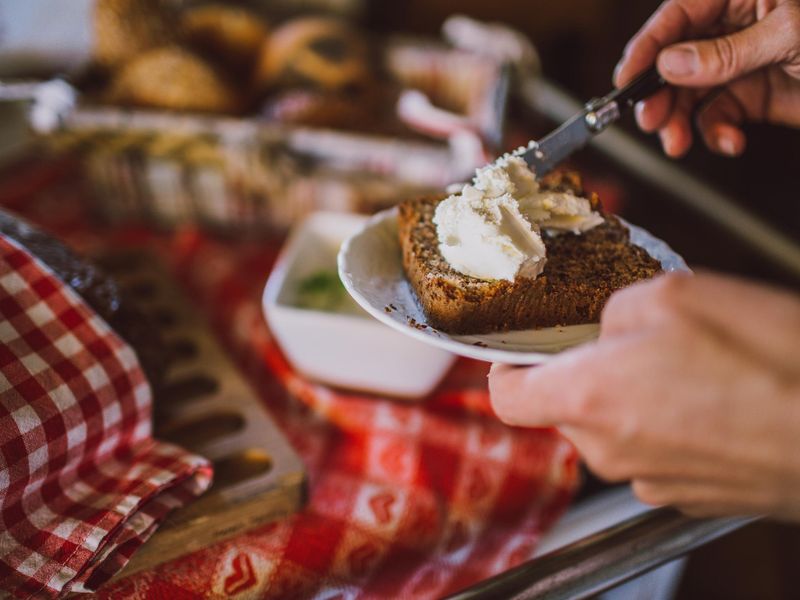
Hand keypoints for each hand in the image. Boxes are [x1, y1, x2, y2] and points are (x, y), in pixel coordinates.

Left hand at [489, 272, 799, 519]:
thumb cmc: (769, 360)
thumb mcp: (674, 294)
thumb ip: (614, 310)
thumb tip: (605, 327)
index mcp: (588, 397)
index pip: (507, 397)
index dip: (508, 369)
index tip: (522, 353)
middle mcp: (611, 451)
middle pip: (566, 410)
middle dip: (588, 372)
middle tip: (633, 342)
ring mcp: (653, 481)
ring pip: (615, 430)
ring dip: (635, 397)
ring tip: (690, 367)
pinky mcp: (692, 496)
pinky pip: (658, 452)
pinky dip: (671, 424)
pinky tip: (716, 399)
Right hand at [615, 0, 799, 156]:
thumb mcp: (789, 36)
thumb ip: (726, 53)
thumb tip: (672, 63)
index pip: (680, 15)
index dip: (648, 47)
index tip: (626, 78)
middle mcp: (737, 26)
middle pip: (678, 60)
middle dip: (662, 95)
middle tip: (651, 121)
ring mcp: (743, 63)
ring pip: (693, 94)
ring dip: (682, 122)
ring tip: (678, 143)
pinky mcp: (753, 96)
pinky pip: (720, 116)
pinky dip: (718, 133)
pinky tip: (730, 141)